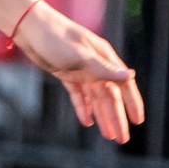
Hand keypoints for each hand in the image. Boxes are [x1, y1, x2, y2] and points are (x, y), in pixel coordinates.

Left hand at [11, 0, 143, 142]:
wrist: (30, 27)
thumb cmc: (56, 37)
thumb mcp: (80, 55)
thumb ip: (104, 68)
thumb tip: (130, 76)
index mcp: (104, 59)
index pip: (124, 86)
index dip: (132, 104)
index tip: (138, 121)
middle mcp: (96, 66)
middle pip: (110, 97)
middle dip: (116, 118)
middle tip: (121, 139)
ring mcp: (81, 71)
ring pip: (95, 99)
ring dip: (102, 116)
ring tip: (108, 135)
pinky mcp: (66, 74)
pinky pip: (78, 95)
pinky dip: (84, 107)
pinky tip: (88, 121)